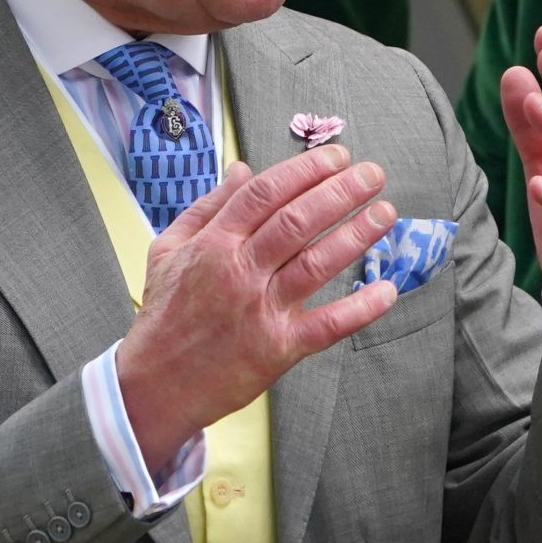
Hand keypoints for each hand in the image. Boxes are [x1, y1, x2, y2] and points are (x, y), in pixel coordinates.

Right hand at [115, 146, 400, 463]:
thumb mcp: (168, 250)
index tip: (338, 157)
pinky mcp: (278, 349)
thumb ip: (207, 207)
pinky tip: (388, 289)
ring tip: (386, 212)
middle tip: (374, 174)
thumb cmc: (165, 314)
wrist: (154, 385)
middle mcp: (238, 272)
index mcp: (213, 245)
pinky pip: (326, 325)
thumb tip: (242, 169)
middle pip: (297, 221)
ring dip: (356, 236)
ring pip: (315, 264)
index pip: (266, 194)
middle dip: (341, 192)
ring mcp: (260, 311)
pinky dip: (360, 308)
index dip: (306, 171)